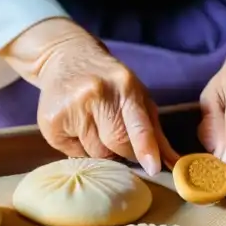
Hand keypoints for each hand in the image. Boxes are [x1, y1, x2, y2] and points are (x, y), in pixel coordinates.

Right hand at [2, 19, 177, 174]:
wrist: (66, 57)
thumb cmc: (110, 83)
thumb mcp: (137, 97)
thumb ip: (156, 132)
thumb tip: (175, 164)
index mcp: (125, 86)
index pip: (137, 122)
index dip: (145, 147)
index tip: (153, 167)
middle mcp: (97, 94)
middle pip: (116, 144)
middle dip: (123, 151)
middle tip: (119, 139)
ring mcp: (71, 107)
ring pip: (95, 153)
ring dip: (100, 149)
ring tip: (94, 125)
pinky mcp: (50, 121)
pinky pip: (72, 153)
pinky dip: (78, 147)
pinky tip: (76, 126)